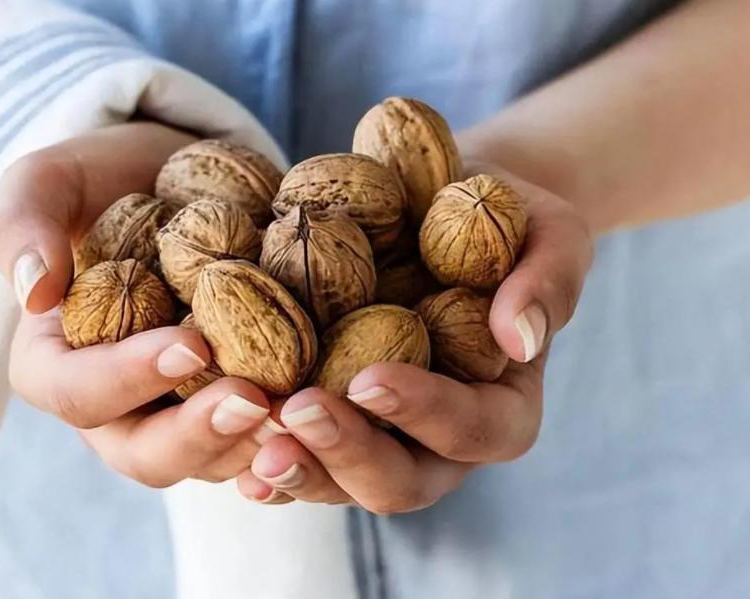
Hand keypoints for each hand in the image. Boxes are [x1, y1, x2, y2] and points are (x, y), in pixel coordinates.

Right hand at [0, 123, 273, 486]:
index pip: (75, 392)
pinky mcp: (233, 405)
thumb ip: (25, 221)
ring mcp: (179, 413)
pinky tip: (327, 429)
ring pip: (209, 462)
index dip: (126, 379)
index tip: (188, 344)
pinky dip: (291, 449)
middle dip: (198, 436)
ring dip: (254, 449)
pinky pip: (258, 448)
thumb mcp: (53, 180)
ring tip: (302, 418)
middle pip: (144, 453)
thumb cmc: (108, 182)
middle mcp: (119, 405)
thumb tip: (33, 291)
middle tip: (253, 401)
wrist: (178, 184)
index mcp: (60, 364)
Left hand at [236, 165, 593, 510]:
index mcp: (499, 407)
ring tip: (249, 434)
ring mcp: (380, 434)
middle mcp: (437, 440)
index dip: (426, 413)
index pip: (473, 429)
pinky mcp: (332, 416)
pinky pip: (299, 453)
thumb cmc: (511, 222)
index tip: (372, 378)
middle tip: (297, 412)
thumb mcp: (550, 234)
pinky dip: (264, 457)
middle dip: (347, 453)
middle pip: (398, 479)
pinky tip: (228, 440)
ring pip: (339, 481)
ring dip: (295, 466)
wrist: (448, 209)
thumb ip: (547, 282)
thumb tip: (518, 336)